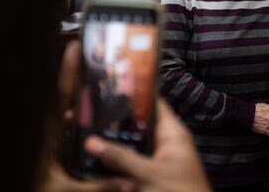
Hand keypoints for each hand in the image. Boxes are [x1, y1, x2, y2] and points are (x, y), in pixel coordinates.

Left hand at [39, 41, 132, 191]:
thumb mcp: (68, 191)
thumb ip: (99, 186)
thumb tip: (130, 182)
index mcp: (49, 137)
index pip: (60, 97)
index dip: (68, 71)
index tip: (75, 47)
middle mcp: (51, 134)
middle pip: (68, 100)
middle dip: (84, 81)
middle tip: (102, 63)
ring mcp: (53, 142)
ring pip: (72, 116)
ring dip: (89, 105)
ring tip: (110, 92)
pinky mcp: (56, 152)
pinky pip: (73, 132)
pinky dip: (86, 124)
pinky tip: (104, 124)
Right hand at [85, 99, 210, 191]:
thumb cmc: (177, 191)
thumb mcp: (147, 174)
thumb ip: (120, 157)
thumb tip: (91, 141)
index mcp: (173, 132)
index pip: (154, 103)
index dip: (135, 94)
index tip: (110, 87)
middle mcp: (168, 141)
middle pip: (142, 124)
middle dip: (120, 120)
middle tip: (91, 112)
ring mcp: (163, 157)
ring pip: (137, 143)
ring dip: (119, 140)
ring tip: (90, 130)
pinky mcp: (157, 173)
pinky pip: (137, 159)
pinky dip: (123, 157)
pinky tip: (103, 156)